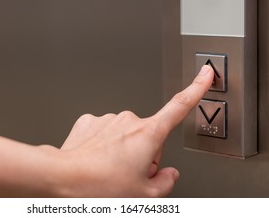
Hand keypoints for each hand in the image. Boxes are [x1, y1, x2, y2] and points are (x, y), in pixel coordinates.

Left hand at [57, 65, 213, 196]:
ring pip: (126, 136)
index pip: (180, 106)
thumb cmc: (100, 187)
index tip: (206, 73)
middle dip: (144, 154)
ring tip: (108, 170)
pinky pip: (106, 133)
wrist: (62, 179)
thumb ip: (165, 183)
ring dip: (123, 151)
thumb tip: (169, 174)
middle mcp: (129, 120)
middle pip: (149, 136)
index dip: (197, 88)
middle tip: (129, 174)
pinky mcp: (90, 121)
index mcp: (148, 134)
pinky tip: (96, 160)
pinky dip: (104, 146)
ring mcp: (108, 119)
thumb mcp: (144, 194)